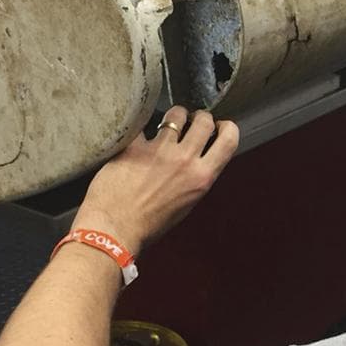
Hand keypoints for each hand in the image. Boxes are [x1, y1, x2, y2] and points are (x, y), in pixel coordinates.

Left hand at [70, 106, 239, 255]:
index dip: (227, 127)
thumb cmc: (149, 225)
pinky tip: (138, 133)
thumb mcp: (186, 203)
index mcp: (202, 177)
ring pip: (177, 114)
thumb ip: (196, 179)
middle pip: (205, 120)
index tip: (219, 127)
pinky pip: (143, 124)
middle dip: (199, 117)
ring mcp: (160, 151)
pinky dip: (142, 126)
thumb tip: (197, 161)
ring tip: (166, 123)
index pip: (229, 139)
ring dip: (174, 116)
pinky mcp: (135, 146)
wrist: (115, 230)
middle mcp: (185, 160)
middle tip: (190, 122)